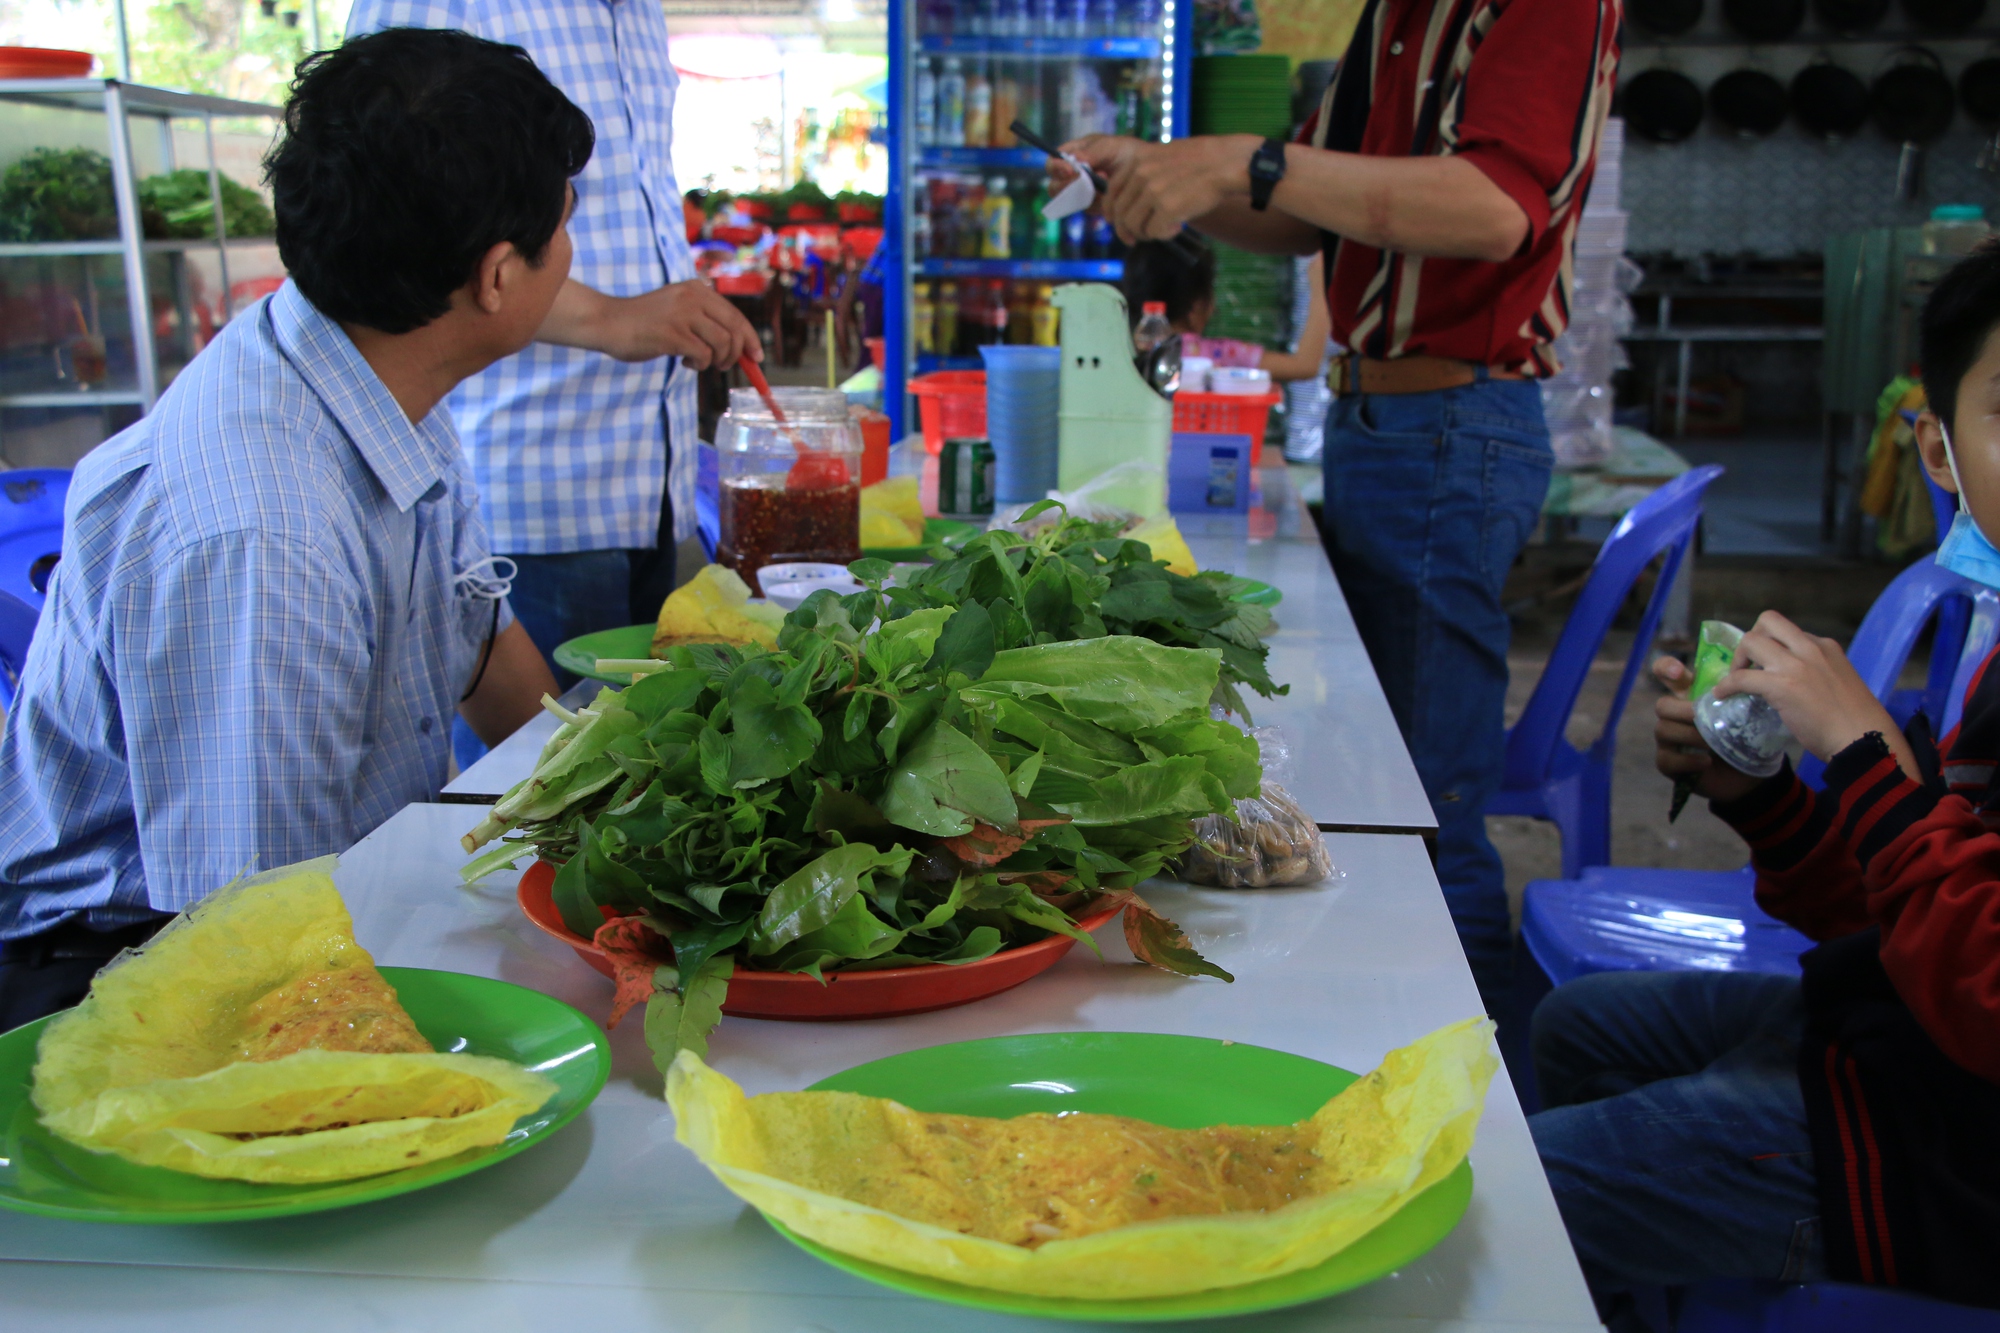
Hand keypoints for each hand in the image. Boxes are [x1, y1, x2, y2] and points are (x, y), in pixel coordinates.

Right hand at [544, 279, 761, 368]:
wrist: (607, 322)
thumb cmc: (643, 322)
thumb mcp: (677, 310)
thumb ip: (703, 320)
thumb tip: (737, 346)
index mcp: (696, 289)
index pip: (735, 314)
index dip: (749, 338)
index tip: (756, 357)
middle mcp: (693, 297)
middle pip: (734, 329)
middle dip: (737, 353)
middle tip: (725, 366)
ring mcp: (683, 314)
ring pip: (722, 344)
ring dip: (716, 361)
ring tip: (699, 362)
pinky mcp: (673, 334)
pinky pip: (704, 355)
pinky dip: (700, 365)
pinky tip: (685, 362)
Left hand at [1063, 133, 1258, 243]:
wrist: (1227, 163)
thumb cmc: (1202, 162)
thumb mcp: (1164, 157)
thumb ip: (1145, 174)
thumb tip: (1131, 201)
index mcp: (1138, 160)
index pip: (1112, 191)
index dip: (1113, 212)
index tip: (1120, 224)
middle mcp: (1141, 174)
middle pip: (1120, 213)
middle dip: (1126, 230)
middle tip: (1136, 238)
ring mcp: (1153, 191)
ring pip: (1133, 226)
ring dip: (1146, 234)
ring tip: (1163, 229)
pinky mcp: (1167, 208)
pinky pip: (1153, 232)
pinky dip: (1164, 235)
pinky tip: (1178, 227)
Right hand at [1652, 656, 1765, 803]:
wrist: (1746, 772)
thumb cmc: (1741, 735)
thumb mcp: (1743, 710)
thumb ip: (1737, 692)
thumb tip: (1743, 679)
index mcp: (1688, 696)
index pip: (1665, 673)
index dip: (1665, 667)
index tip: (1679, 672)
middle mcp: (1674, 716)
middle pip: (1662, 705)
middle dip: (1683, 711)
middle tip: (1704, 718)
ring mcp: (1668, 739)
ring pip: (1663, 730)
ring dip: (1690, 736)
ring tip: (1713, 744)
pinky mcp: (1667, 763)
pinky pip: (1667, 758)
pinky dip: (1689, 760)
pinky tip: (1707, 762)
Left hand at [1714, 611, 1914, 775]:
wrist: (1864, 738)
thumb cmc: (1855, 721)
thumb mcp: (1838, 682)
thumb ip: (1816, 673)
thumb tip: (1794, 683)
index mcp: (1826, 647)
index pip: (1790, 631)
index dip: (1772, 643)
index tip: (1765, 661)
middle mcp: (1810, 648)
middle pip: (1768, 621)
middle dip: (1752, 639)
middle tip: (1748, 664)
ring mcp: (1795, 664)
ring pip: (1750, 640)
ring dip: (1737, 659)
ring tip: (1735, 679)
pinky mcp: (1781, 685)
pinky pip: (1741, 677)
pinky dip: (1727, 685)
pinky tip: (1721, 694)